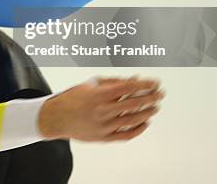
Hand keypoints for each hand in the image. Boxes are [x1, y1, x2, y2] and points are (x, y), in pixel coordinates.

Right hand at [37, 76, 163, 141]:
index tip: (155, 82)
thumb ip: (113, 82)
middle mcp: (103, 110)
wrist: (56, 118)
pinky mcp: (103, 137)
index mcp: (99, 94)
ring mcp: (104, 125)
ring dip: (147, 112)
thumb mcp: (90, 84)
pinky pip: (125, 135)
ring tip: (155, 107)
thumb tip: (134, 80)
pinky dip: (138, 129)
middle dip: (150, 97)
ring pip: (132, 119)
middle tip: (160, 94)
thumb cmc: (72, 98)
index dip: (145, 84)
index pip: (129, 87)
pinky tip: (145, 123)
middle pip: (134, 103)